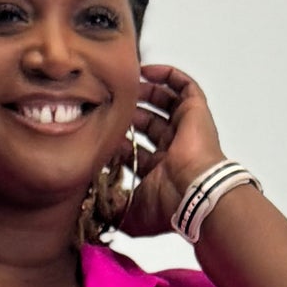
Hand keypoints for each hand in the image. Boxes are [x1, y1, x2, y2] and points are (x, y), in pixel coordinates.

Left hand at [116, 63, 228, 237]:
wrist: (194, 191)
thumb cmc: (169, 204)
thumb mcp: (131, 215)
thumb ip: (111, 212)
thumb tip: (91, 215)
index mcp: (161, 173)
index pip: (137, 152)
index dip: (119, 143)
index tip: (101, 136)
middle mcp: (175, 150)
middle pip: (149, 125)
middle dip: (129, 116)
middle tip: (110, 109)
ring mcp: (186, 129)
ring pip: (164, 103)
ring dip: (145, 93)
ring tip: (125, 86)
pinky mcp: (195, 111)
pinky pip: (183, 85)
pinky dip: (167, 75)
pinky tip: (146, 71)